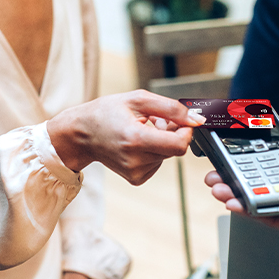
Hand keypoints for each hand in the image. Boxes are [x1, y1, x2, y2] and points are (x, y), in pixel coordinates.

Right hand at [48, 90, 204, 184]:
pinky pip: (158, 163)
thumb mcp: (139, 99)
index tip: (181, 121)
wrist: (82, 134)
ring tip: (141, 130)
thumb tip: (197, 119)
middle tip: (154, 120)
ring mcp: (135, 172)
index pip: (179, 144)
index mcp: (136, 139)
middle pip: (175, 149)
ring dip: (161, 141)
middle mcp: (136, 160)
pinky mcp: (136, 179)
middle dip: (172, 132)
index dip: (186, 131)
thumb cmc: (106, 113)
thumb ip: (171, 108)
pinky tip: (137, 143)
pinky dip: (153, 151)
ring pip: (167, 155)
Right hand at [205, 129, 278, 237]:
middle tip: (213, 180)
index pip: (260, 172)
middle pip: (254, 190)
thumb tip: (268, 128)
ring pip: (258, 206)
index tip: (221, 165)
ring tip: (218, 191)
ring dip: (234, 199)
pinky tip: (235, 204)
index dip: (239, 169)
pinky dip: (250, 213)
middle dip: (230, 185)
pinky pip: (270, 220)